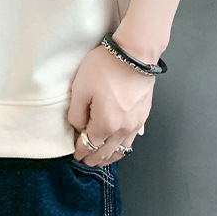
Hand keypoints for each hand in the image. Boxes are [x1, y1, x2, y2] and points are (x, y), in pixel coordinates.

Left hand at [68, 43, 154, 166]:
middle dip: (92, 159)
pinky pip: (131, 141)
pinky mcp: (143, 116)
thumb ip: (76, 112)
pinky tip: (116, 145)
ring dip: (108, 157)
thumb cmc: (106, 67)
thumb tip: (78, 127)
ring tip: (98, 159)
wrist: (134, 54)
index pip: (89, 146)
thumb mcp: (80, 87)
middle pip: (105, 153)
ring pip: (121, 150)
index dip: (79, 152)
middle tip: (83, 161)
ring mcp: (135, 124)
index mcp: (105, 124)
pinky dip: (121, 148)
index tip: (74, 154)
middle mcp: (122, 129)